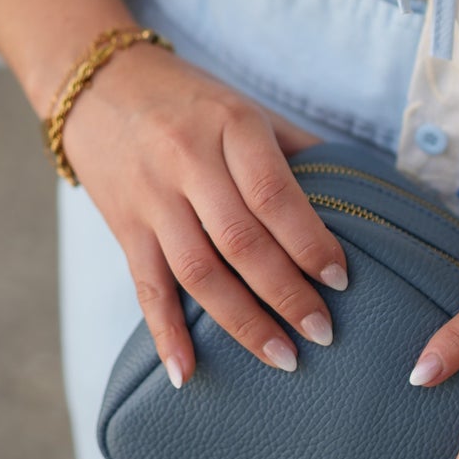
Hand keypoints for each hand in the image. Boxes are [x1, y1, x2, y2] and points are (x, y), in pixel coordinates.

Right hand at [62, 42, 347, 386]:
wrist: (98, 85)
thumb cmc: (190, 100)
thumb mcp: (246, 108)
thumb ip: (296, 152)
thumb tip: (360, 196)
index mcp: (230, 126)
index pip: (274, 194)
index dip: (309, 241)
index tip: (341, 281)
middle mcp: (187, 161)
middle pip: (240, 241)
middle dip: (285, 294)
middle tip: (322, 333)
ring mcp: (151, 197)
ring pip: (198, 272)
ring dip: (241, 323)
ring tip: (282, 358)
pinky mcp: (123, 226)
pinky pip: (146, 287)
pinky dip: (166, 334)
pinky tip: (188, 373)